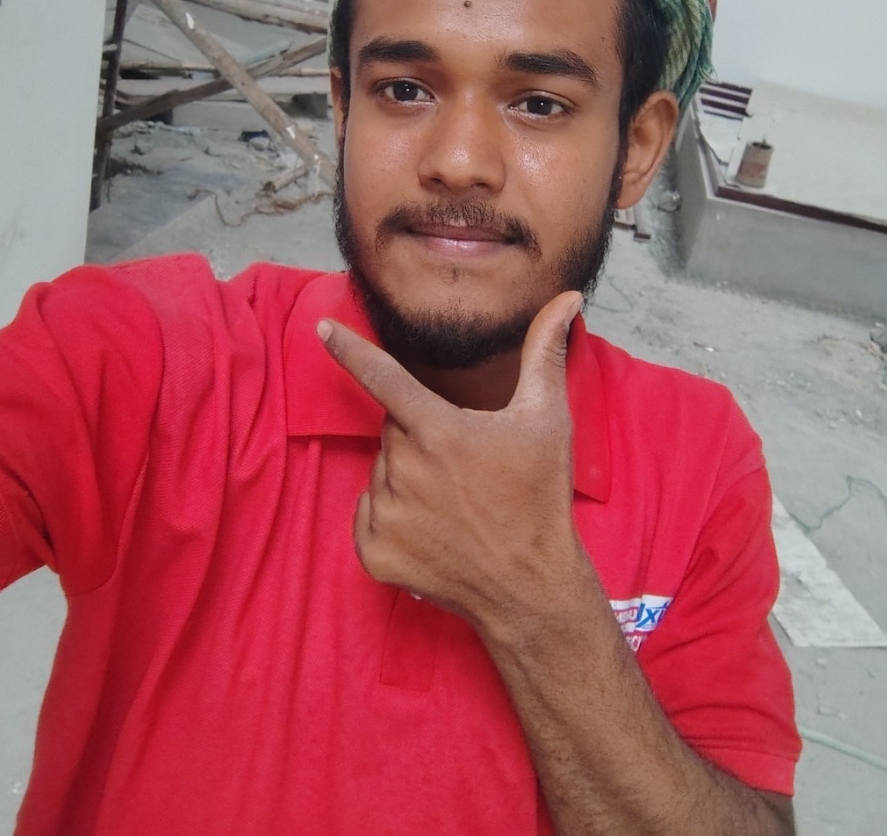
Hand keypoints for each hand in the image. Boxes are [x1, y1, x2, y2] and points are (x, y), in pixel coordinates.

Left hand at [316, 291, 585, 631]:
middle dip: (419, 436)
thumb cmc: (539, 498)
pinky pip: (368, 514)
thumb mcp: (547, 421)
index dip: (349, 349)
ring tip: (452, 502)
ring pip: (381, 471)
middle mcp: (405, 469)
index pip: (383, 377)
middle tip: (463, 463)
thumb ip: (545, 354)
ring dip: (406, 477)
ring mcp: (386, 514)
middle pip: (393, 430)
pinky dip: (391, 517)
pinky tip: (432, 530)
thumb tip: (566, 300)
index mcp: (439, 431)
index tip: (320, 328)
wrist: (530, 587)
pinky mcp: (374, 552)